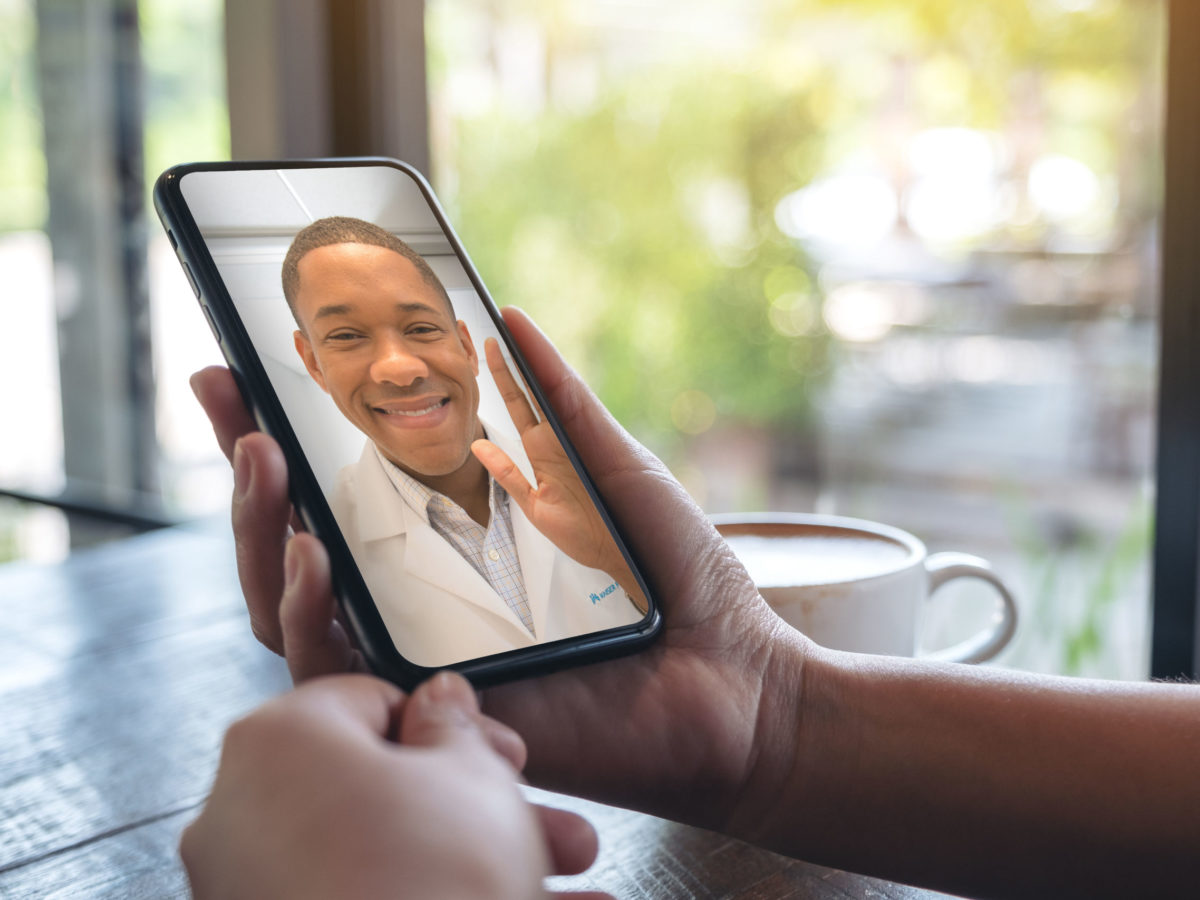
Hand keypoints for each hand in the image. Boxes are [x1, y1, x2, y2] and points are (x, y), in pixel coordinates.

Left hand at [181, 672, 609, 899]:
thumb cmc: (430, 889)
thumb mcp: (472, 777)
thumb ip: (454, 725)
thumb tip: (442, 702)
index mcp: (278, 740)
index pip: (371, 700)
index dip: (452, 727)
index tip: (498, 753)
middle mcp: (241, 816)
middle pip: (383, 790)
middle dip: (482, 807)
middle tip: (542, 822)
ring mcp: (249, 892)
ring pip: (384, 858)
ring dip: (477, 864)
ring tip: (562, 888)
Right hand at [192, 308, 808, 833]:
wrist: (737, 684)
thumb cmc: (683, 585)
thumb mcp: (613, 473)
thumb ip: (560, 406)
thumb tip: (509, 317)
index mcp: (458, 541)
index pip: (345, 488)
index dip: (282, 430)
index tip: (242, 365)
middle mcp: (423, 600)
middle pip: (297, 545)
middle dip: (247, 472)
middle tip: (230, 401)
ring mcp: (422, 657)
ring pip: (293, 612)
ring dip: (259, 533)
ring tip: (260, 461)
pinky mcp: (435, 711)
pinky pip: (342, 676)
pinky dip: (310, 617)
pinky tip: (313, 555)